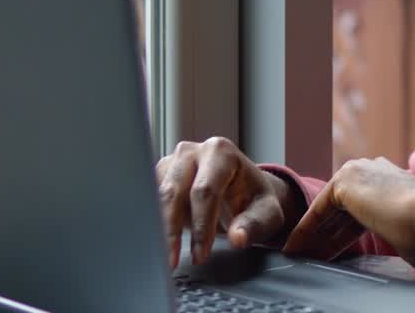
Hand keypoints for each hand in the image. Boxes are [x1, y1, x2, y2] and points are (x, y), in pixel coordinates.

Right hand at [155, 137, 302, 268]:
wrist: (243, 189)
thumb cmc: (254, 199)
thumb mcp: (266, 213)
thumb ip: (254, 225)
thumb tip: (237, 238)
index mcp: (221, 153)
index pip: (205, 191)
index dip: (201, 226)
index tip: (201, 255)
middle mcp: (193, 152)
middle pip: (174, 192)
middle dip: (172, 230)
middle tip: (172, 261)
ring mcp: (173, 161)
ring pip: (155, 197)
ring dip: (158, 228)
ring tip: (164, 256)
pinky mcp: (160, 175)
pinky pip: (147, 200)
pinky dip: (153, 223)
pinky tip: (158, 244)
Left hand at [281, 156, 414, 269]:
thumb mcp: (413, 223)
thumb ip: (400, 224)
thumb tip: (407, 239)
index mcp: (395, 178)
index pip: (362, 206)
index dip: (345, 231)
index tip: (336, 250)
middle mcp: (375, 168)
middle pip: (342, 207)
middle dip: (327, 233)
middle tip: (313, 255)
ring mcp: (359, 171)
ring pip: (328, 209)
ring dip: (313, 233)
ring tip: (301, 255)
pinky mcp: (344, 183)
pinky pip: (318, 210)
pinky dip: (305, 229)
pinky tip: (297, 247)